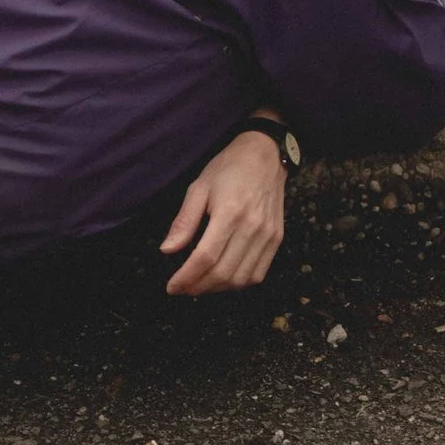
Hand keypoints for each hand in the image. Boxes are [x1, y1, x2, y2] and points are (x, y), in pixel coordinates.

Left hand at [161, 127, 287, 295]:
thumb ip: (184, 221)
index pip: (206, 257)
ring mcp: (267, 235)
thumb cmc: (230, 168)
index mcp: (230, 211)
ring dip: (217, 289)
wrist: (266, 155)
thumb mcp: (199, 187)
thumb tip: (167, 250)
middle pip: (223, 272)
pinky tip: (223, 279)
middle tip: (182, 288)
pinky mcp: (276, 239)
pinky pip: (258, 274)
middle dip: (198, 287)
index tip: (172, 286)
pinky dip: (238, 284)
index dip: (186, 277)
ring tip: (200, 285)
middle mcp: (252, 226)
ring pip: (240, 278)